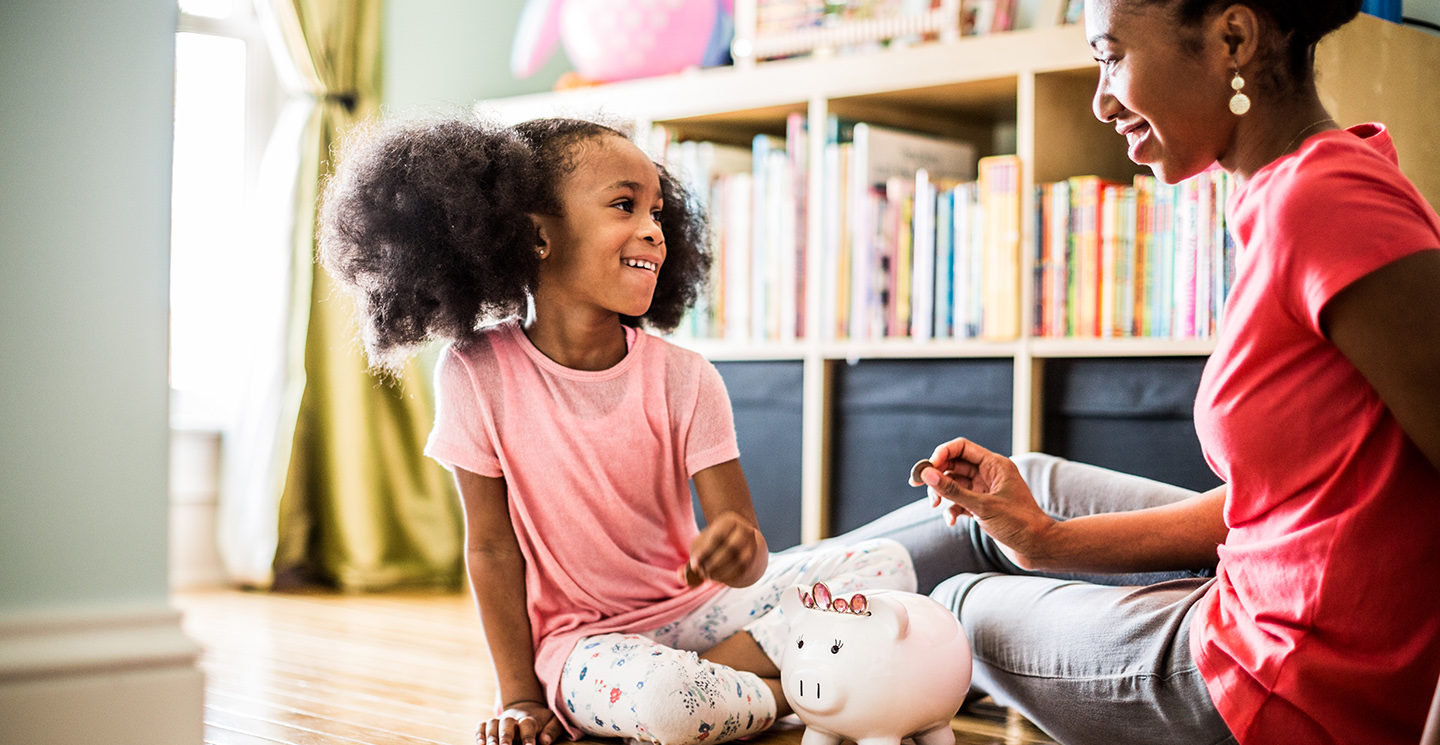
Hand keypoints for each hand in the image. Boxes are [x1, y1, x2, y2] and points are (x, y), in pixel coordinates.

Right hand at [476, 701, 564, 744]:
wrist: (526, 706)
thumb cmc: (542, 720)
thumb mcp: (553, 721)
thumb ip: (552, 729)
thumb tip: (545, 741)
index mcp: (530, 719)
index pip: (528, 724)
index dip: (528, 736)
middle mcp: (513, 719)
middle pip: (507, 722)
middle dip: (505, 736)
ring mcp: (501, 721)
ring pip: (492, 723)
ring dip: (491, 736)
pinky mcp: (492, 724)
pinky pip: (482, 725)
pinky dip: (479, 733)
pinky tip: (480, 744)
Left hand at [679, 511, 762, 586]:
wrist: (740, 542)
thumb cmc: (715, 544)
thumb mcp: (703, 544)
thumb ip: (694, 558)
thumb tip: (681, 575)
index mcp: (730, 520)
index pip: (718, 535)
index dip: (705, 551)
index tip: (693, 564)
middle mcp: (745, 530)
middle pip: (731, 548)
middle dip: (714, 563)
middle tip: (701, 572)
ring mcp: (753, 544)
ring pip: (740, 560)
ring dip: (721, 572)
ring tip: (708, 576)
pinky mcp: (755, 559)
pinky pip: (744, 570)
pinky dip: (729, 577)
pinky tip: (717, 579)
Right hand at [915, 438, 1057, 569]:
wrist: (1038, 548)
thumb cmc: (1019, 524)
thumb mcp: (982, 506)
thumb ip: (953, 490)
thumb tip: (927, 473)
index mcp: (995, 465)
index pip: (962, 448)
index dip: (942, 454)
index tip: (926, 468)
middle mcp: (989, 475)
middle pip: (954, 465)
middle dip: (937, 476)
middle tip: (919, 485)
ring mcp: (985, 491)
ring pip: (954, 485)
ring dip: (942, 494)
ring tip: (936, 506)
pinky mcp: (982, 508)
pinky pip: (959, 502)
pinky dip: (952, 509)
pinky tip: (951, 521)